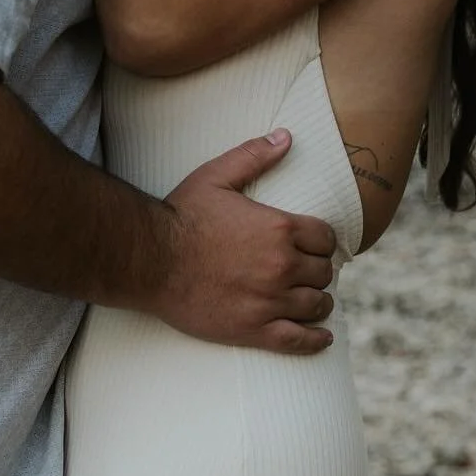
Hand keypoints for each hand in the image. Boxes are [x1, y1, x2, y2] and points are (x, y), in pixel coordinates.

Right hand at [147, 131, 337, 355]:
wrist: (150, 259)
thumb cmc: (182, 215)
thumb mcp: (217, 176)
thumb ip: (254, 155)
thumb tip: (286, 136)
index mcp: (279, 228)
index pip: (325, 238)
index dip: (321, 241)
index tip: (313, 245)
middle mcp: (281, 266)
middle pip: (323, 272)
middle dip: (317, 270)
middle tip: (307, 271)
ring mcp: (269, 301)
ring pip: (316, 304)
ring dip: (318, 301)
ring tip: (311, 299)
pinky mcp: (254, 330)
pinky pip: (298, 340)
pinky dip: (315, 340)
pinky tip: (322, 337)